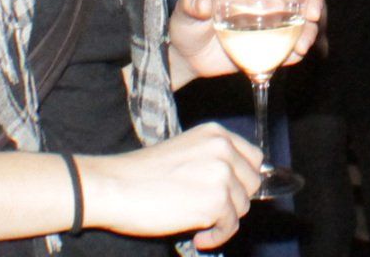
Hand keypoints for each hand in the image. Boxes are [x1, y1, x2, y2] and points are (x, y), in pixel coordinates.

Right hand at [81, 124, 262, 250]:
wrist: (116, 187)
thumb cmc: (141, 174)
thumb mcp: (185, 152)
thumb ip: (213, 161)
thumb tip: (237, 185)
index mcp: (216, 133)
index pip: (253, 158)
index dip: (242, 179)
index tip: (228, 193)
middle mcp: (224, 149)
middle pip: (253, 183)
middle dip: (235, 200)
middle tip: (211, 210)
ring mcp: (222, 174)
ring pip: (243, 207)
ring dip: (223, 220)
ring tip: (199, 224)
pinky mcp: (216, 202)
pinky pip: (230, 227)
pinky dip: (216, 236)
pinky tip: (198, 236)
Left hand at [168, 0, 324, 84]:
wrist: (187, 58)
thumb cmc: (186, 25)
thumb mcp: (185, 12)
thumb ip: (193, 4)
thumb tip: (205, 3)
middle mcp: (265, 1)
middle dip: (313, 1)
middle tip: (314, 16)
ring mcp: (270, 25)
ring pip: (301, 22)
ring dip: (308, 31)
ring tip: (301, 47)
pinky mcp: (269, 48)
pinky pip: (291, 47)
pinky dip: (297, 52)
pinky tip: (294, 57)